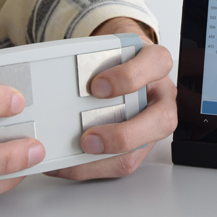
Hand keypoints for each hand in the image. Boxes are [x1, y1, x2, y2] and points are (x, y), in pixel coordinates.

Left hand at [45, 17, 176, 179]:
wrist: (121, 65)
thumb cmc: (115, 59)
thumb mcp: (109, 49)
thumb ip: (94, 59)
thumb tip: (55, 77)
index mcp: (156, 66)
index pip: (158, 64)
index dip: (129, 77)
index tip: (96, 86)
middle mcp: (161, 98)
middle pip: (161, 120)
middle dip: (122, 135)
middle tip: (88, 138)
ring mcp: (151, 124)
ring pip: (139, 151)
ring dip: (102, 159)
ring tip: (70, 155)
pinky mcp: (137, 146)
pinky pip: (118, 164)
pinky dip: (89, 167)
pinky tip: (65, 162)